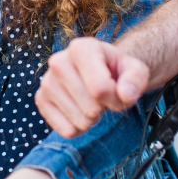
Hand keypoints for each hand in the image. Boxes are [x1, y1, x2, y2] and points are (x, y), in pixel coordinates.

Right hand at [36, 37, 150, 137]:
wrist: (100, 71)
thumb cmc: (116, 71)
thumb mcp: (135, 70)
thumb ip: (136, 80)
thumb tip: (126, 94)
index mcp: (81, 48)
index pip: (100, 88)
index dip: (116, 98)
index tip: (118, 90)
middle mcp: (58, 61)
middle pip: (90, 108)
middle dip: (103, 108)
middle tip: (103, 96)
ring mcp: (47, 82)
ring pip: (79, 121)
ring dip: (92, 118)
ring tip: (91, 100)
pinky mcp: (41, 100)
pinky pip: (66, 130)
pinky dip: (79, 127)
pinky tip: (80, 110)